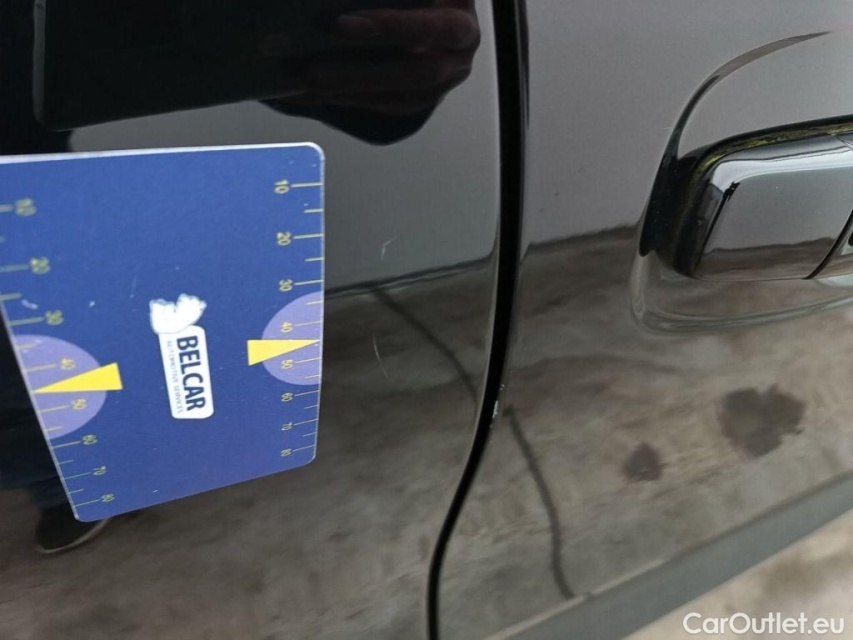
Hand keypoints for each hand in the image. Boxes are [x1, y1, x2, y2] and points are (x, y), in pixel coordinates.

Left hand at [290, 0, 480, 116]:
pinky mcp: (417, 99)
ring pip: (397, 99)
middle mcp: (458, 60)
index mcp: (463, 24)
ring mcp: (440, 85)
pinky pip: (383, 107)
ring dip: (348, 93)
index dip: (392, 28)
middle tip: (312, 70)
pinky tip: (312, 94)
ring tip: (304, 86)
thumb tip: (344, 1)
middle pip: (414, 74)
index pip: (436, 29)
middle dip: (360, 73)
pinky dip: (346, 99)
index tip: (341, 25)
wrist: (435, 11)